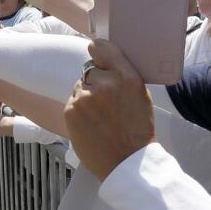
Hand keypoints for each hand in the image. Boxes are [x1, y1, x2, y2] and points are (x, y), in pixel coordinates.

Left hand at [64, 39, 154, 180]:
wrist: (126, 162)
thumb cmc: (137, 130)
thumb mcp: (140, 95)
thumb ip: (123, 75)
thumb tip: (105, 59)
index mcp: (126, 77)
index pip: (101, 47)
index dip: (99, 52)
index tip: (99, 56)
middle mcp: (104, 83)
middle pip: (90, 70)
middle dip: (96, 81)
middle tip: (106, 102)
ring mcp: (84, 96)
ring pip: (80, 86)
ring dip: (86, 96)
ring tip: (100, 116)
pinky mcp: (70, 110)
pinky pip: (73, 101)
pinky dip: (79, 110)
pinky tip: (91, 123)